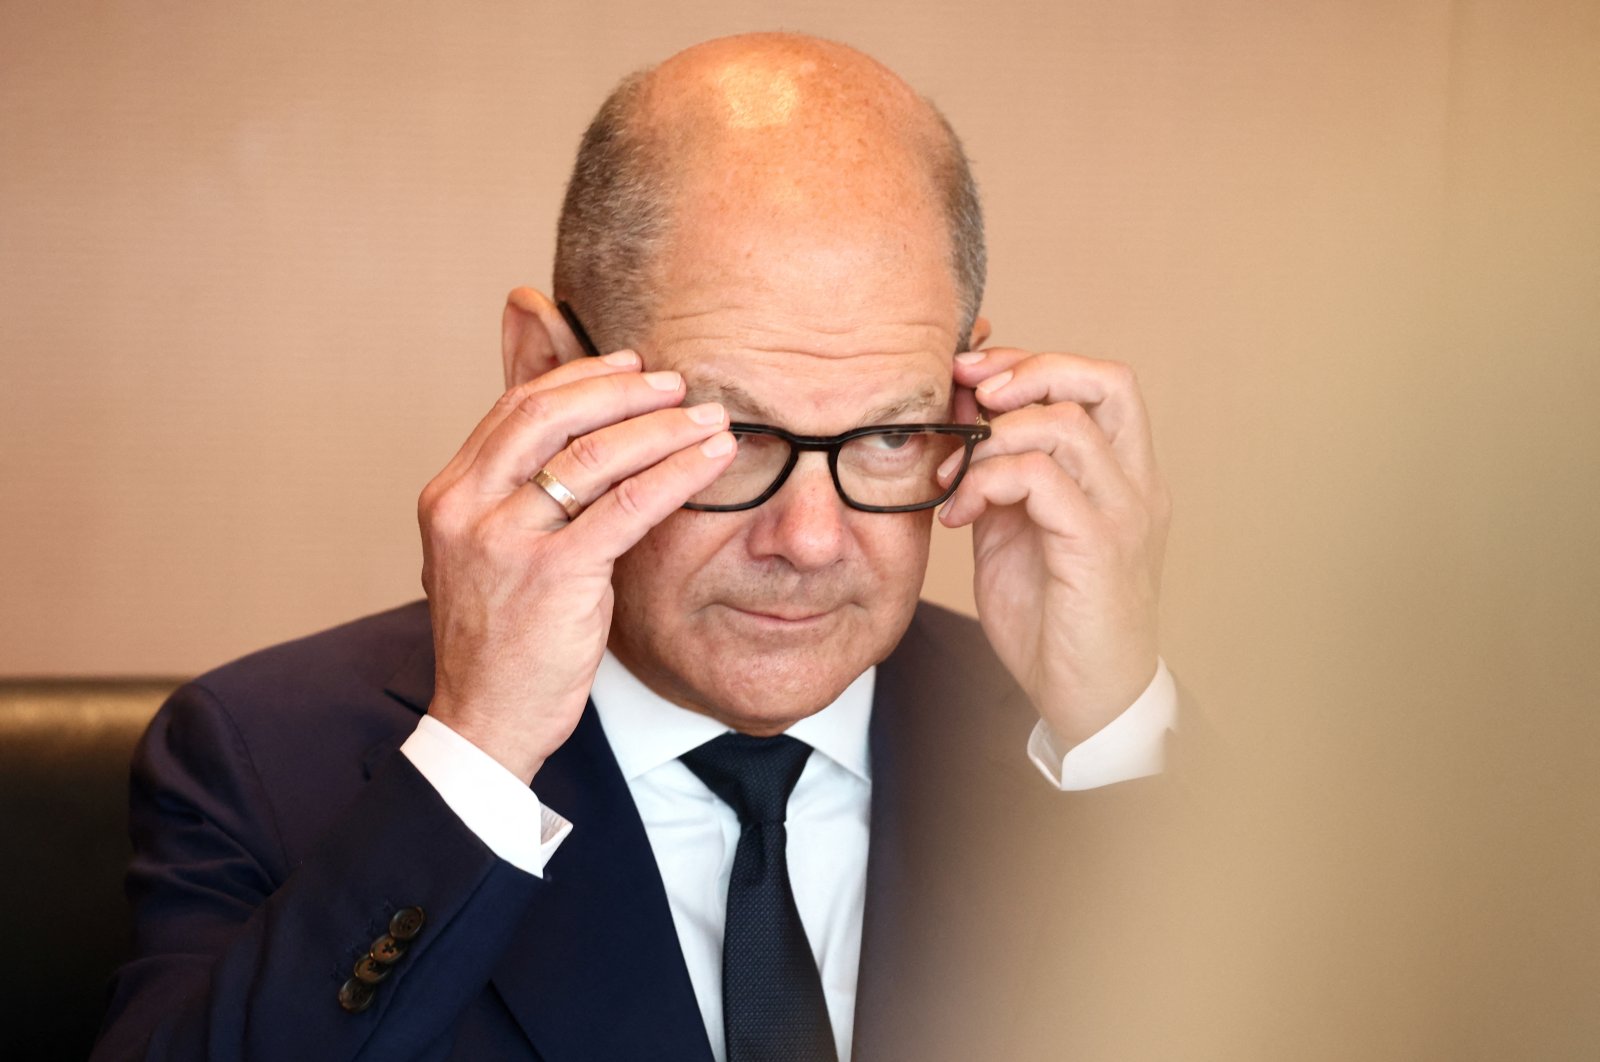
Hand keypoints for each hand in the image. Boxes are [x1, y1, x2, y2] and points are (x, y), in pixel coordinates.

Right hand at [417, 352, 735, 782]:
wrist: (485, 721)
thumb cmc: (501, 642)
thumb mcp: (493, 554)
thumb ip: (522, 496)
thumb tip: (583, 441)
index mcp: (450, 495)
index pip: (516, 408)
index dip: (578, 378)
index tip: (629, 366)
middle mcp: (467, 508)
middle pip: (551, 415)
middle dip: (621, 390)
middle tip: (675, 382)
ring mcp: (505, 541)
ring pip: (594, 455)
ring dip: (661, 427)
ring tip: (707, 418)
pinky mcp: (552, 577)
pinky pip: (628, 507)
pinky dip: (677, 474)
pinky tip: (713, 460)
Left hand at [938, 347, 1169, 745]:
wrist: (1086, 698)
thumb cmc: (1052, 618)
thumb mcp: (1013, 528)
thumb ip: (996, 472)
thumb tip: (959, 415)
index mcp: (1121, 474)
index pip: (1098, 381)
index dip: (1034, 363)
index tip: (973, 376)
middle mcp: (1135, 485)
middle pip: (1105, 380)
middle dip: (1028, 371)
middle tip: (971, 395)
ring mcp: (1122, 514)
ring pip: (1065, 426)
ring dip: (991, 439)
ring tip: (952, 478)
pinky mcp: (1097, 548)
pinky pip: (1042, 480)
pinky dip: (987, 482)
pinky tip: (959, 514)